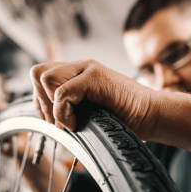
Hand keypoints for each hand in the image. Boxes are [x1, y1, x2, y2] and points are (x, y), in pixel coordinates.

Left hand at [30, 60, 156, 138]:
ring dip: (52, 106)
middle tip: (58, 122)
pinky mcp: (95, 76)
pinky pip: (62, 92)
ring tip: (68, 122)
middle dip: (41, 101)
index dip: (40, 101)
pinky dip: (63, 113)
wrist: (153, 116)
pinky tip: (76, 124)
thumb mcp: (89, 115)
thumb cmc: (124, 121)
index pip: (41, 77)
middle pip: (37, 72)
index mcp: (77, 75)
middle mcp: (80, 67)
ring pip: (46, 78)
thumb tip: (45, 121)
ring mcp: (87, 69)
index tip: (53, 122)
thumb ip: (69, 110)